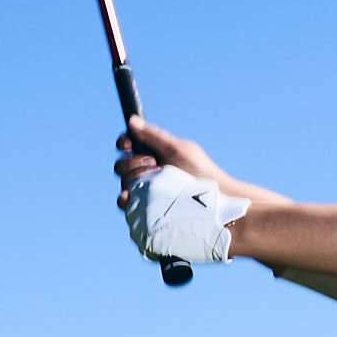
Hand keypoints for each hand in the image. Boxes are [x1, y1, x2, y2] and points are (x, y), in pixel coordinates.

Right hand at [113, 120, 259, 272]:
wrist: (214, 206)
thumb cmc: (202, 175)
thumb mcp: (179, 151)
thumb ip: (154, 136)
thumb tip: (132, 121)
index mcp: (155, 156)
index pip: (128, 147)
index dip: (124, 143)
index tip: (127, 144)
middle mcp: (148, 176)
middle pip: (122, 166)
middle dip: (133, 163)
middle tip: (155, 165)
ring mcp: (146, 196)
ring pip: (123, 187)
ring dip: (133, 181)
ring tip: (156, 184)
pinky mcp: (146, 215)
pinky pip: (127, 208)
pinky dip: (128, 202)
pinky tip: (139, 200)